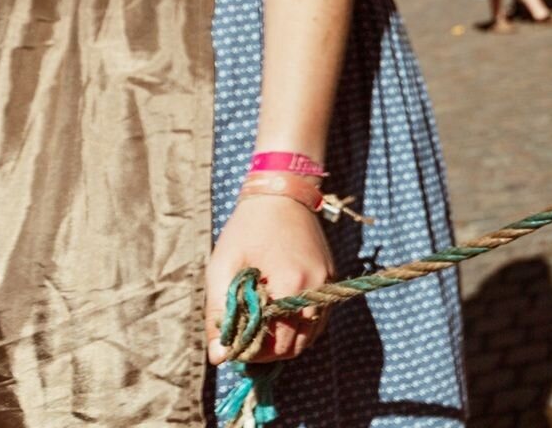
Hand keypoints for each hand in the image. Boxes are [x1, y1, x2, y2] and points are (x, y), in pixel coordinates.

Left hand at [205, 192, 332, 363]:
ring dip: (287, 340)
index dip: (253, 353)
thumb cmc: (246, 230)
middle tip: (246, 340)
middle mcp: (316, 288)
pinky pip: (319, 317)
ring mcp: (328, 283)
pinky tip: (279, 317)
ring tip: (261, 330)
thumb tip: (219, 357)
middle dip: (270, 351)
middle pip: (297, 346)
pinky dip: (301, 326)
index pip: (277, 345)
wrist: (281, 194)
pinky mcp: (331, 277)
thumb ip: (219, 314)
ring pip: (311, 335)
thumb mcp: (223, 268)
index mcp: (291, 286)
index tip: (235, 345)